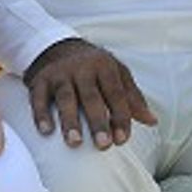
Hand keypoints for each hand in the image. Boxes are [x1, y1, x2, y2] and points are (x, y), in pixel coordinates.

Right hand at [25, 39, 156, 149]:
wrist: (59, 46)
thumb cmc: (95, 67)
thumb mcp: (117, 74)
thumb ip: (133, 98)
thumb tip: (152, 121)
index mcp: (105, 66)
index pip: (115, 93)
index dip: (120, 116)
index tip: (122, 140)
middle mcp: (81, 68)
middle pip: (91, 96)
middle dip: (97, 121)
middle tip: (103, 145)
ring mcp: (59, 73)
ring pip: (65, 97)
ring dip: (70, 120)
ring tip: (75, 142)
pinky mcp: (40, 80)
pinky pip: (38, 98)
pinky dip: (41, 114)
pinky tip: (46, 131)